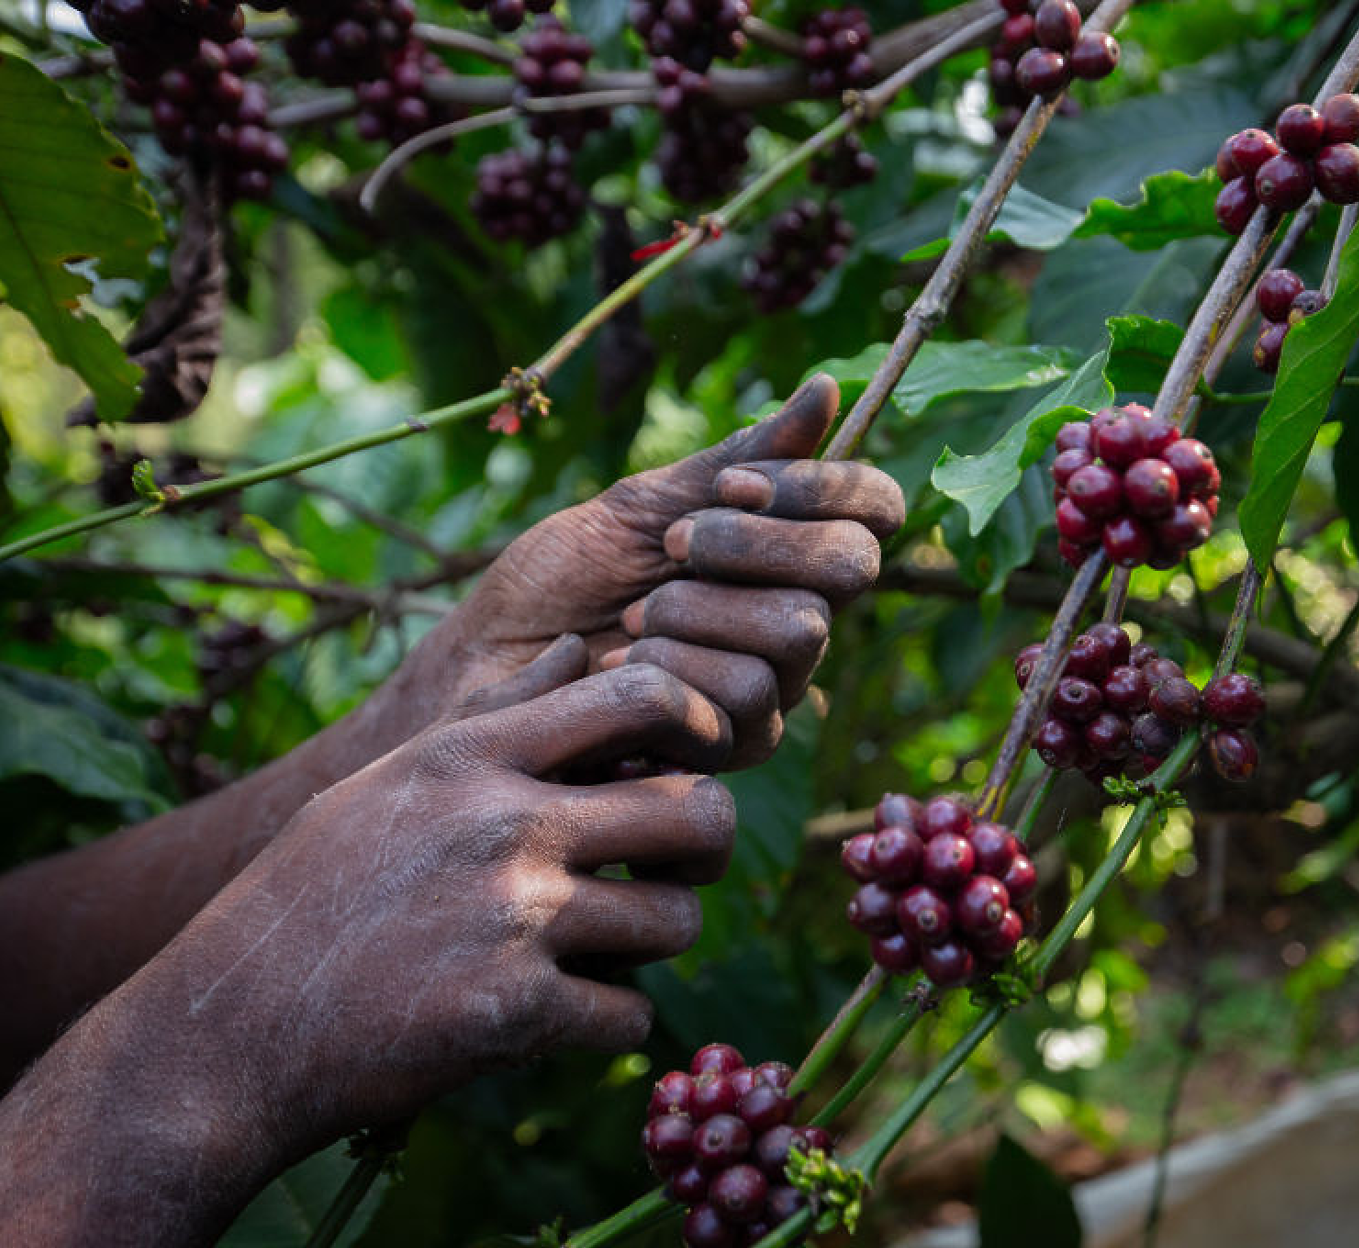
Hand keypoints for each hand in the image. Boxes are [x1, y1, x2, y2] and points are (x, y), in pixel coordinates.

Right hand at [135, 647, 735, 1147]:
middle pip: (698, 812)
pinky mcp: (512, 1014)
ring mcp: (511, 918)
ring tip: (605, 948)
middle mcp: (501, 823)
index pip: (644, 695)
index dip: (701, 723)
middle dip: (705, 847)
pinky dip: (608, 1025)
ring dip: (654, 943)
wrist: (224, 1033)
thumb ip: (503, 711)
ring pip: (678, 921)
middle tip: (674, 869)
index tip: (699, 758)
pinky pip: (631, 1017)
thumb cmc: (312, 894)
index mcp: (471, 755)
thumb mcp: (395, 780)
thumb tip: (582, 647)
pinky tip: (558, 1016)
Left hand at [427, 374, 903, 765]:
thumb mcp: (642, 503)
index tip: (733, 486)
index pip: (874, 511)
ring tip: (631, 622)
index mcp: (786, 551)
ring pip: (796, 635)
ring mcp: (776, 686)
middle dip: (750, 545)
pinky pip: (745, 696)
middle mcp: (797, 617)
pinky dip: (669, 670)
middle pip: (847, 569)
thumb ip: (737, 459)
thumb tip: (826, 390)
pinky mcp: (738, 746)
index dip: (823, 489)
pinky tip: (619, 670)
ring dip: (694, 614)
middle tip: (671, 547)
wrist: (485, 666)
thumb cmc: (557, 581)